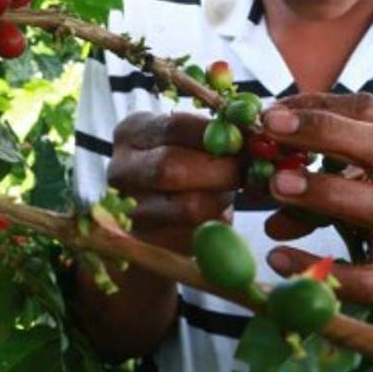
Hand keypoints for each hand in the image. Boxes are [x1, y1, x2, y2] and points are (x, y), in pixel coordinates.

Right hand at [109, 111, 239, 255]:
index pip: (174, 126)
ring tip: (226, 193)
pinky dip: (212, 226)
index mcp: (130, 133)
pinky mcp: (146, 245)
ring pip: (185, 207)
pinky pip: (192, 236)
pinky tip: (214, 216)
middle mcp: (120, 170)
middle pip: (170, 168)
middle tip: (245, 172)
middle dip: (219, 170)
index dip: (215, 134)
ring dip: (219, 200)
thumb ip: (213, 136)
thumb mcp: (186, 141)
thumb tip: (252, 137)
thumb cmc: (181, 165)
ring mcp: (127, 211)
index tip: (243, 141)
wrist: (156, 213)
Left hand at [260, 93, 372, 335]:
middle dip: (325, 130)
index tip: (271, 109)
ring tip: (277, 185)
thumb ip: (328, 181)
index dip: (318, 105)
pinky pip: (364, 277)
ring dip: (328, 191)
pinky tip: (278, 258)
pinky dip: (320, 265)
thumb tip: (261, 179)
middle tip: (271, 127)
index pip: (371, 113)